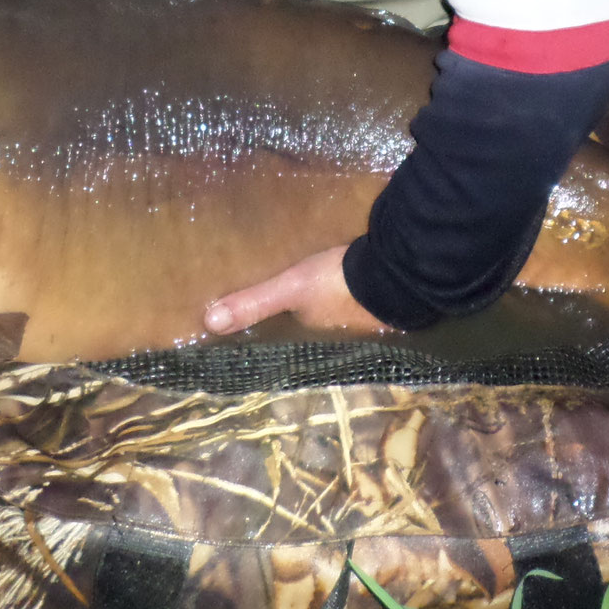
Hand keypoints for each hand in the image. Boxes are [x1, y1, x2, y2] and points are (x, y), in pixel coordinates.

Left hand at [204, 245, 387, 336]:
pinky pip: (353, 298)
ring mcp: (364, 320)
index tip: (254, 324)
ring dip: (323, 305)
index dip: (274, 330)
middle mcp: (340, 337)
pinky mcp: (380, 299)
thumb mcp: (291, 288)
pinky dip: (343, 292)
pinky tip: (338, 279)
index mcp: (316, 338)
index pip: (288, 340)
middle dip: (298, 318)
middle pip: (311, 326)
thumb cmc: (339, 284)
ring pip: (333, 313)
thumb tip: (210, 323)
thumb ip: (254, 303)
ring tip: (304, 291)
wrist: (398, 269)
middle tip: (278, 304)